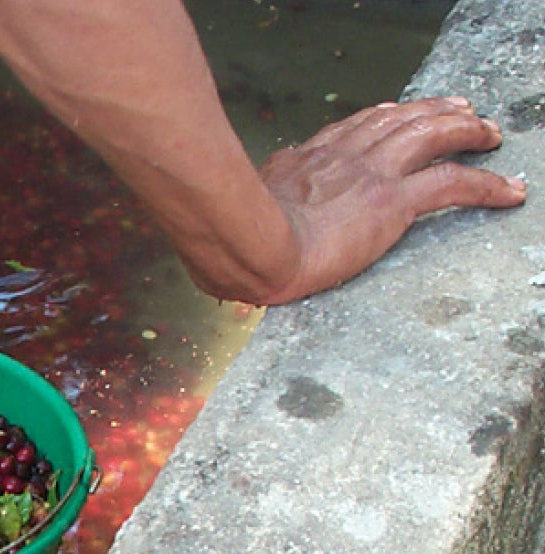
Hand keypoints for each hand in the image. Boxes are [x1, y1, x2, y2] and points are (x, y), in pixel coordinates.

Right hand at [258, 96, 526, 302]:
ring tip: (489, 132)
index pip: (351, 129)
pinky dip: (488, 184)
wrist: (251, 250)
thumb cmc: (236, 246)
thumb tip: (239, 224)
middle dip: (431, 111)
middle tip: (459, 109)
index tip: (395, 114)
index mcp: (305, 162)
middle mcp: (342, 158)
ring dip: (466, 129)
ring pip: (431, 135)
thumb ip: (252, 213)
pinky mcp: (392, 202)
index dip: (381, 118)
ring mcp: (370, 175)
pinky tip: (511, 191)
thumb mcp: (239, 215)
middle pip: (397, 120)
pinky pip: (453, 184)